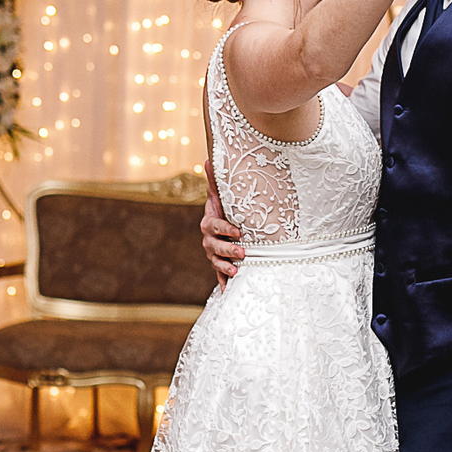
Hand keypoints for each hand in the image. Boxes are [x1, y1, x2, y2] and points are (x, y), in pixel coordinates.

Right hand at [201, 161, 242, 288]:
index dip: (226, 229)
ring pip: (216, 262)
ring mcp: (213, 254)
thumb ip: (215, 180)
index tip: (239, 232)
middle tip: (243, 252)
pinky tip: (228, 292)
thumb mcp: (221, 195)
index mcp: (209, 223)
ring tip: (237, 271)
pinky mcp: (219, 266)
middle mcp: (209, 240)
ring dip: (225, 268)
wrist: (224, 225)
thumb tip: (209, 159)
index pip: (215, 226)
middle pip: (215, 247)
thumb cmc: (226, 208)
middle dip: (228, 250)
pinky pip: (219, 276)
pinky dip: (224, 284)